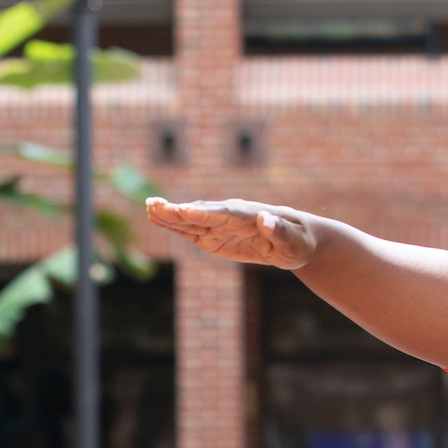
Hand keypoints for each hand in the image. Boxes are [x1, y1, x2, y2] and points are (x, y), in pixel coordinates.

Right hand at [146, 197, 322, 270]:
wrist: (295, 239)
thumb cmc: (298, 241)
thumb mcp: (295, 242)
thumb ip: (280, 231)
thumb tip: (266, 218)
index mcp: (249, 217)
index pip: (222, 214)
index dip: (202, 213)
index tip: (182, 210)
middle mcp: (230, 216)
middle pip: (201, 212)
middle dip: (178, 211)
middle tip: (154, 205)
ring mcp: (219, 225)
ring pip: (191, 220)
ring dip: (169, 215)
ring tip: (148, 207)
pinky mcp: (213, 235)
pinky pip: (190, 229)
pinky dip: (173, 224)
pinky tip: (155, 218)